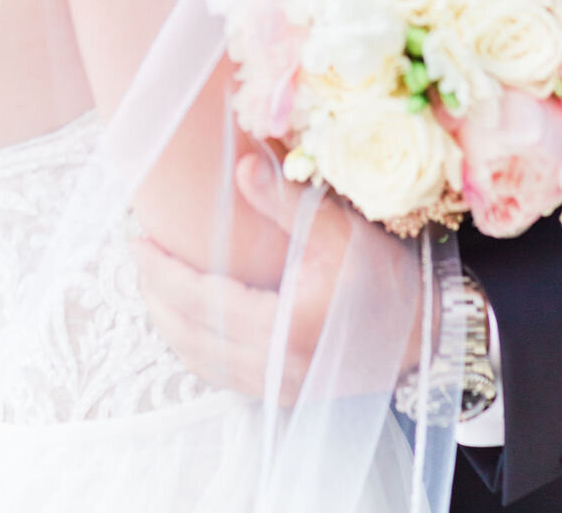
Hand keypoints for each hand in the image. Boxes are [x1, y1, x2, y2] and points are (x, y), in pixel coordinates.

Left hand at [134, 152, 421, 404]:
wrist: (423, 335)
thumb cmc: (386, 278)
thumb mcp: (341, 230)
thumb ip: (287, 201)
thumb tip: (239, 167)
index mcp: (286, 328)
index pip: (202, 301)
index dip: (163, 273)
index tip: (139, 241)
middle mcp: (276, 368)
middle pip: (190, 334)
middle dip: (156, 295)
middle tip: (139, 256)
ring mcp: (278, 388)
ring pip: (200, 360)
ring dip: (169, 321)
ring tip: (153, 282)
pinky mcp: (282, 394)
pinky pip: (219, 373)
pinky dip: (192, 344)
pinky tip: (187, 317)